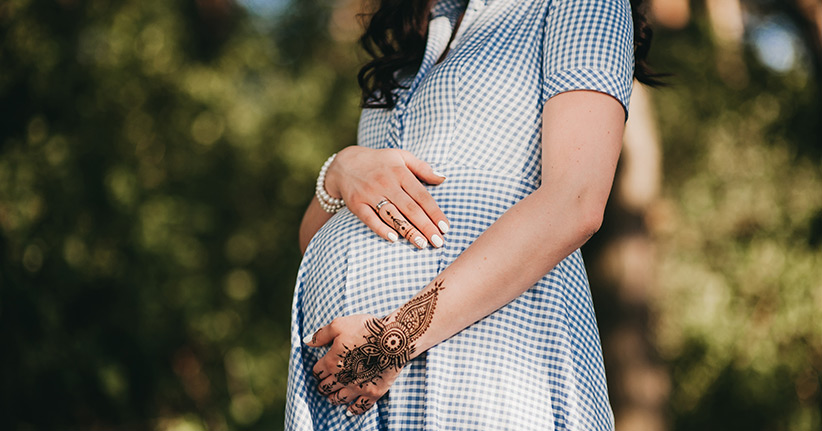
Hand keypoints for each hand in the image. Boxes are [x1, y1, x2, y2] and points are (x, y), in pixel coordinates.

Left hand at [305, 315, 402, 414]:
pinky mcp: (373, 392)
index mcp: (331, 362)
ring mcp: (358, 387)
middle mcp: (342, 378)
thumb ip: (321, 335)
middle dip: (323, 386)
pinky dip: (353, 410)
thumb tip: (306, 342)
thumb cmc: (367, 328)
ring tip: (332, 398)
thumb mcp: (340, 324)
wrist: (394, 339)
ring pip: (339, 398)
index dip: (317, 370)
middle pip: (326, 387)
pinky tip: (349, 410)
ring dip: (333, 398)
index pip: (317, 371)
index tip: (320, 370)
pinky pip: (360, 407)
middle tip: (323, 386)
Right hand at [324, 147, 448, 248]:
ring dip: (408, 231)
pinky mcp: (356, 204)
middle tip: (438, 242)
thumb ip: (423, 168)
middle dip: (426, 227)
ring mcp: (370, 194)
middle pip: (410, 209)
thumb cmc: (379, 162)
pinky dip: (381, 229)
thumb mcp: (402, 156)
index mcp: (400, 173)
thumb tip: (443, 178)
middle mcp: (386, 183)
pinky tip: (394, 239)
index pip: (422, 196)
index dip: (435, 213)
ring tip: (422, 244)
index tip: (445, 227)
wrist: (345, 163)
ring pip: (392, 215)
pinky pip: (369, 219)